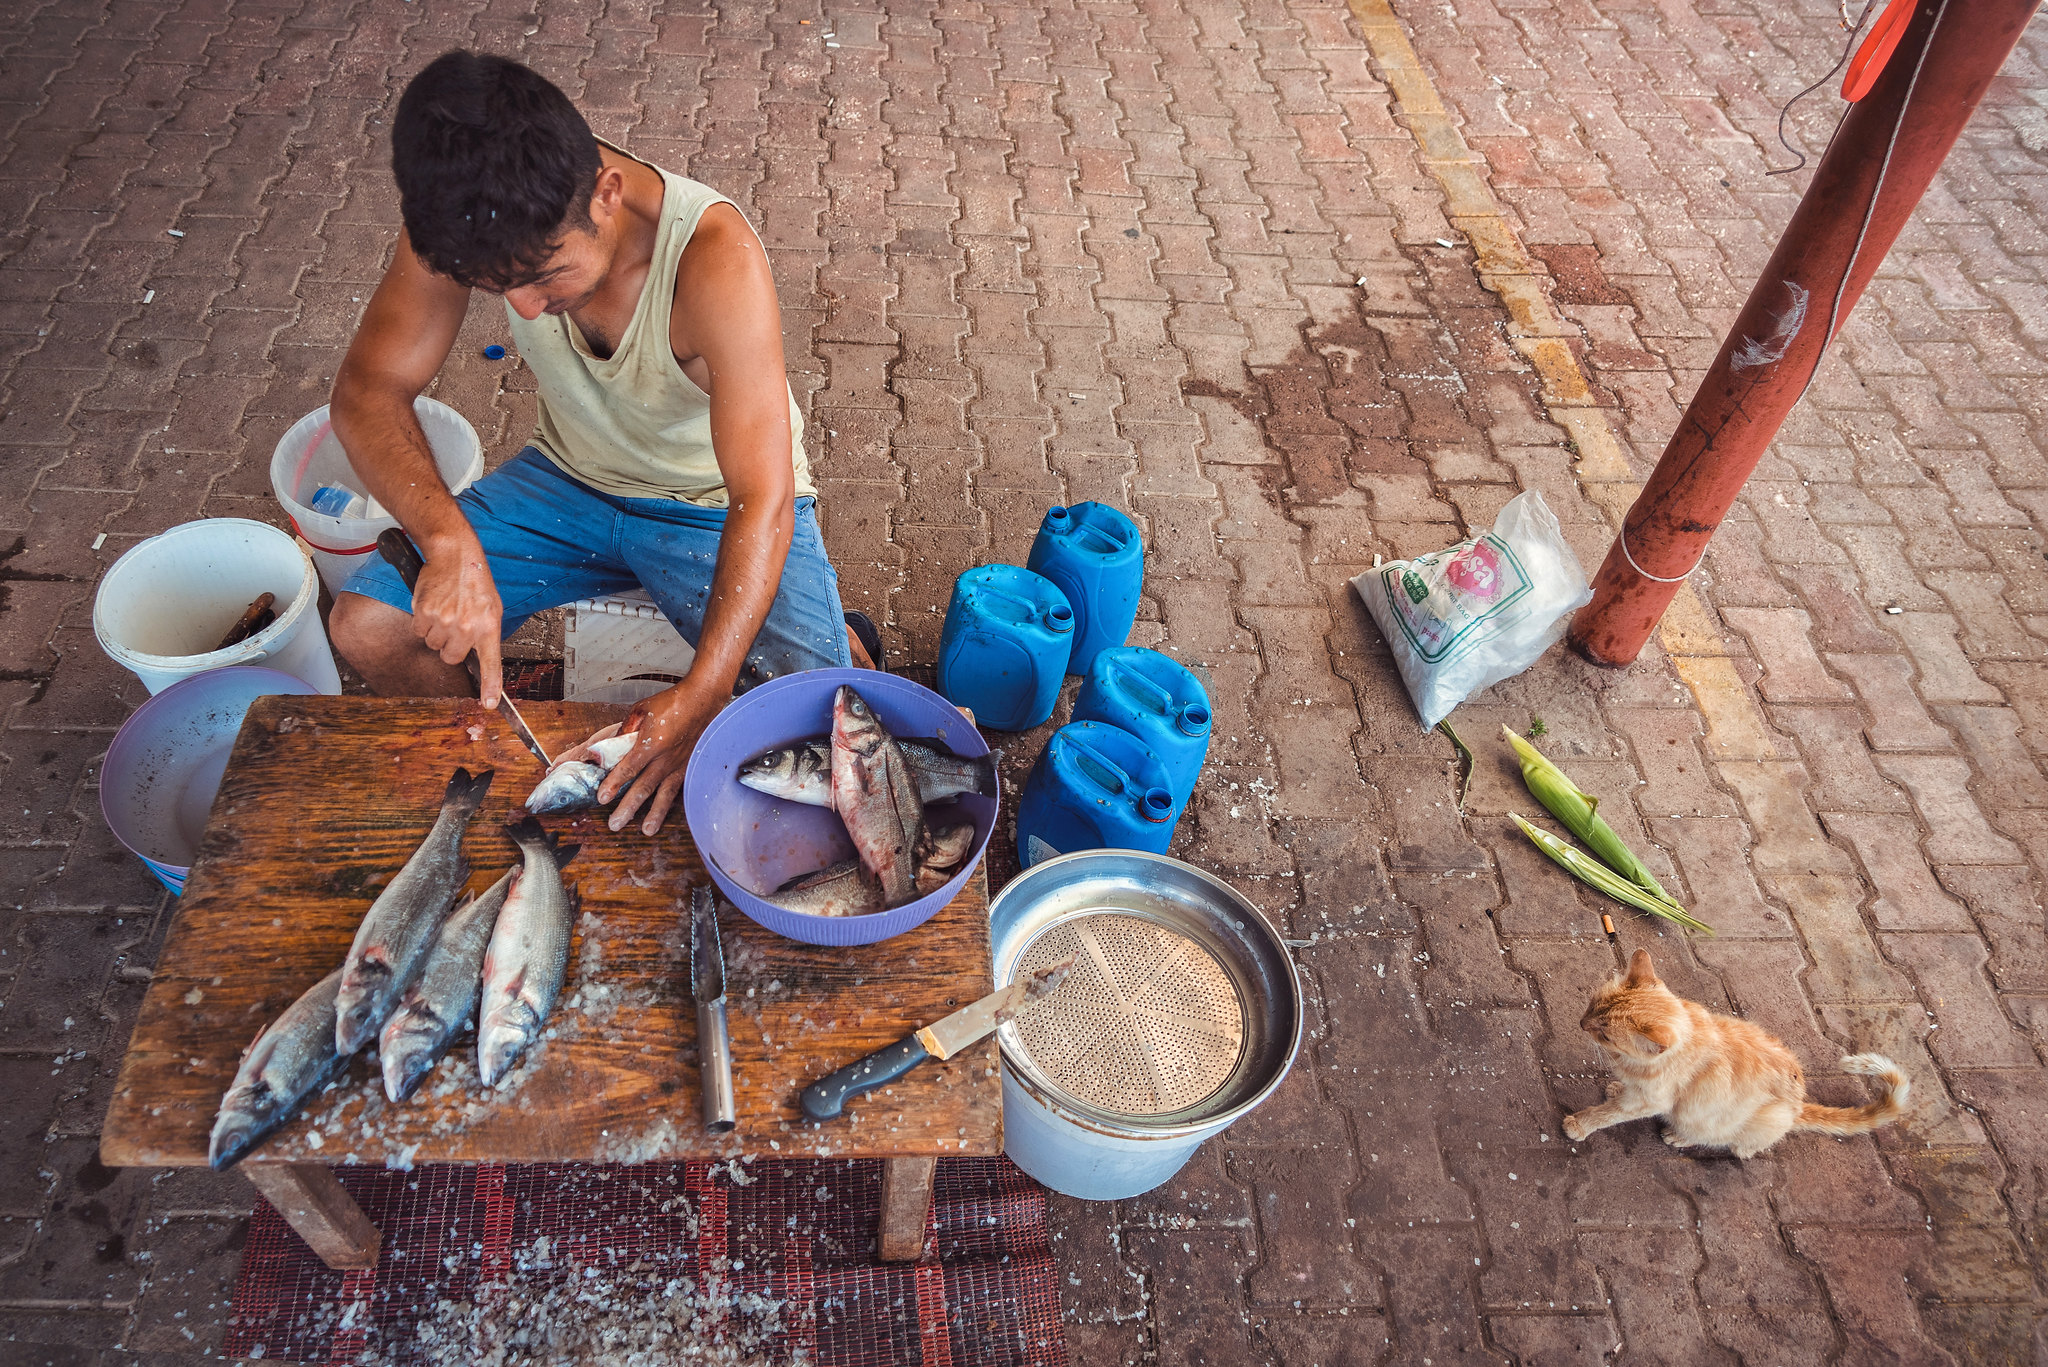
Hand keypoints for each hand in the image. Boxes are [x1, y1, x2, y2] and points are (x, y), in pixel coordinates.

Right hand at [411, 533, 503, 705]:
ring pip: (434, 645)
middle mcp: (467, 627)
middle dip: (450, 646)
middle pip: (451, 657)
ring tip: (446, 610)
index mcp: (488, 626)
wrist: (455, 556)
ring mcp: (444, 621)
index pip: (491, 663)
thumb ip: (486, 633)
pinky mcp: (425, 613)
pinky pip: (419, 631)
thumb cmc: (474, 582)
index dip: (490, 686)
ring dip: (436, 632)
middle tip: (455, 625)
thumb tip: (480, 656)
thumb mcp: (492, 608)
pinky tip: (433, 606)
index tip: (490, 704)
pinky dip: (423, 622)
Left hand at [598, 677, 724, 834]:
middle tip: (615, 824)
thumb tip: (611, 748)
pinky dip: (672, 804)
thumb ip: (625, 731)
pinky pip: (678, 789)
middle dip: (628, 807)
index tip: (602, 798)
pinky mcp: (688, 766)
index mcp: (651, 743)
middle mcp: (665, 758)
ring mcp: (679, 764)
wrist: (701, 700)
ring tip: (646, 830)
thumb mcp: (641, 710)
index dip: (613, 784)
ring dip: (654, 814)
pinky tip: (667, 815)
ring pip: (663, 794)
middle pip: (643, 787)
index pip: (628, 768)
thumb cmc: (671, 703)